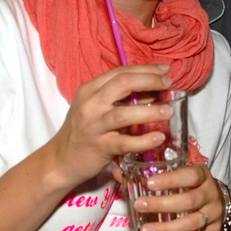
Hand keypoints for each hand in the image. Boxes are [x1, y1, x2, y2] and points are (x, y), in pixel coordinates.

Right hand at [48, 65, 173, 185]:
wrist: (61, 160)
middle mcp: (90, 105)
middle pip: (122, 84)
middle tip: (169, 84)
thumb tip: (156, 92)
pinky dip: (143, 140)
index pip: (120, 72)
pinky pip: (124, 143)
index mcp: (90, 90)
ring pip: (123, 114)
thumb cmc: (83, 132)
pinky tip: (158, 138)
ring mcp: (93, 126)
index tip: (165, 70)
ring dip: (149, 111)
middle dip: (150, 81)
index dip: (145, 69)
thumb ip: (122, 99)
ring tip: (168, 111)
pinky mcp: (99, 147)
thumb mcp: (97, 110)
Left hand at [130, 164, 224, 230]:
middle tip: (140, 205)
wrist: (218, 201)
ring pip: (191, 223)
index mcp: (203, 175)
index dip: (170, 180)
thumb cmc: (191, 185)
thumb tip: (118, 173)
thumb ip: (150, 175)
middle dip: (162, 205)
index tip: (148, 183)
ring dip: (166, 229)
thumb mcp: (178, 174)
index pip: (190, 175)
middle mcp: (211, 194)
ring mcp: (214, 214)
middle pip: (189, 201)